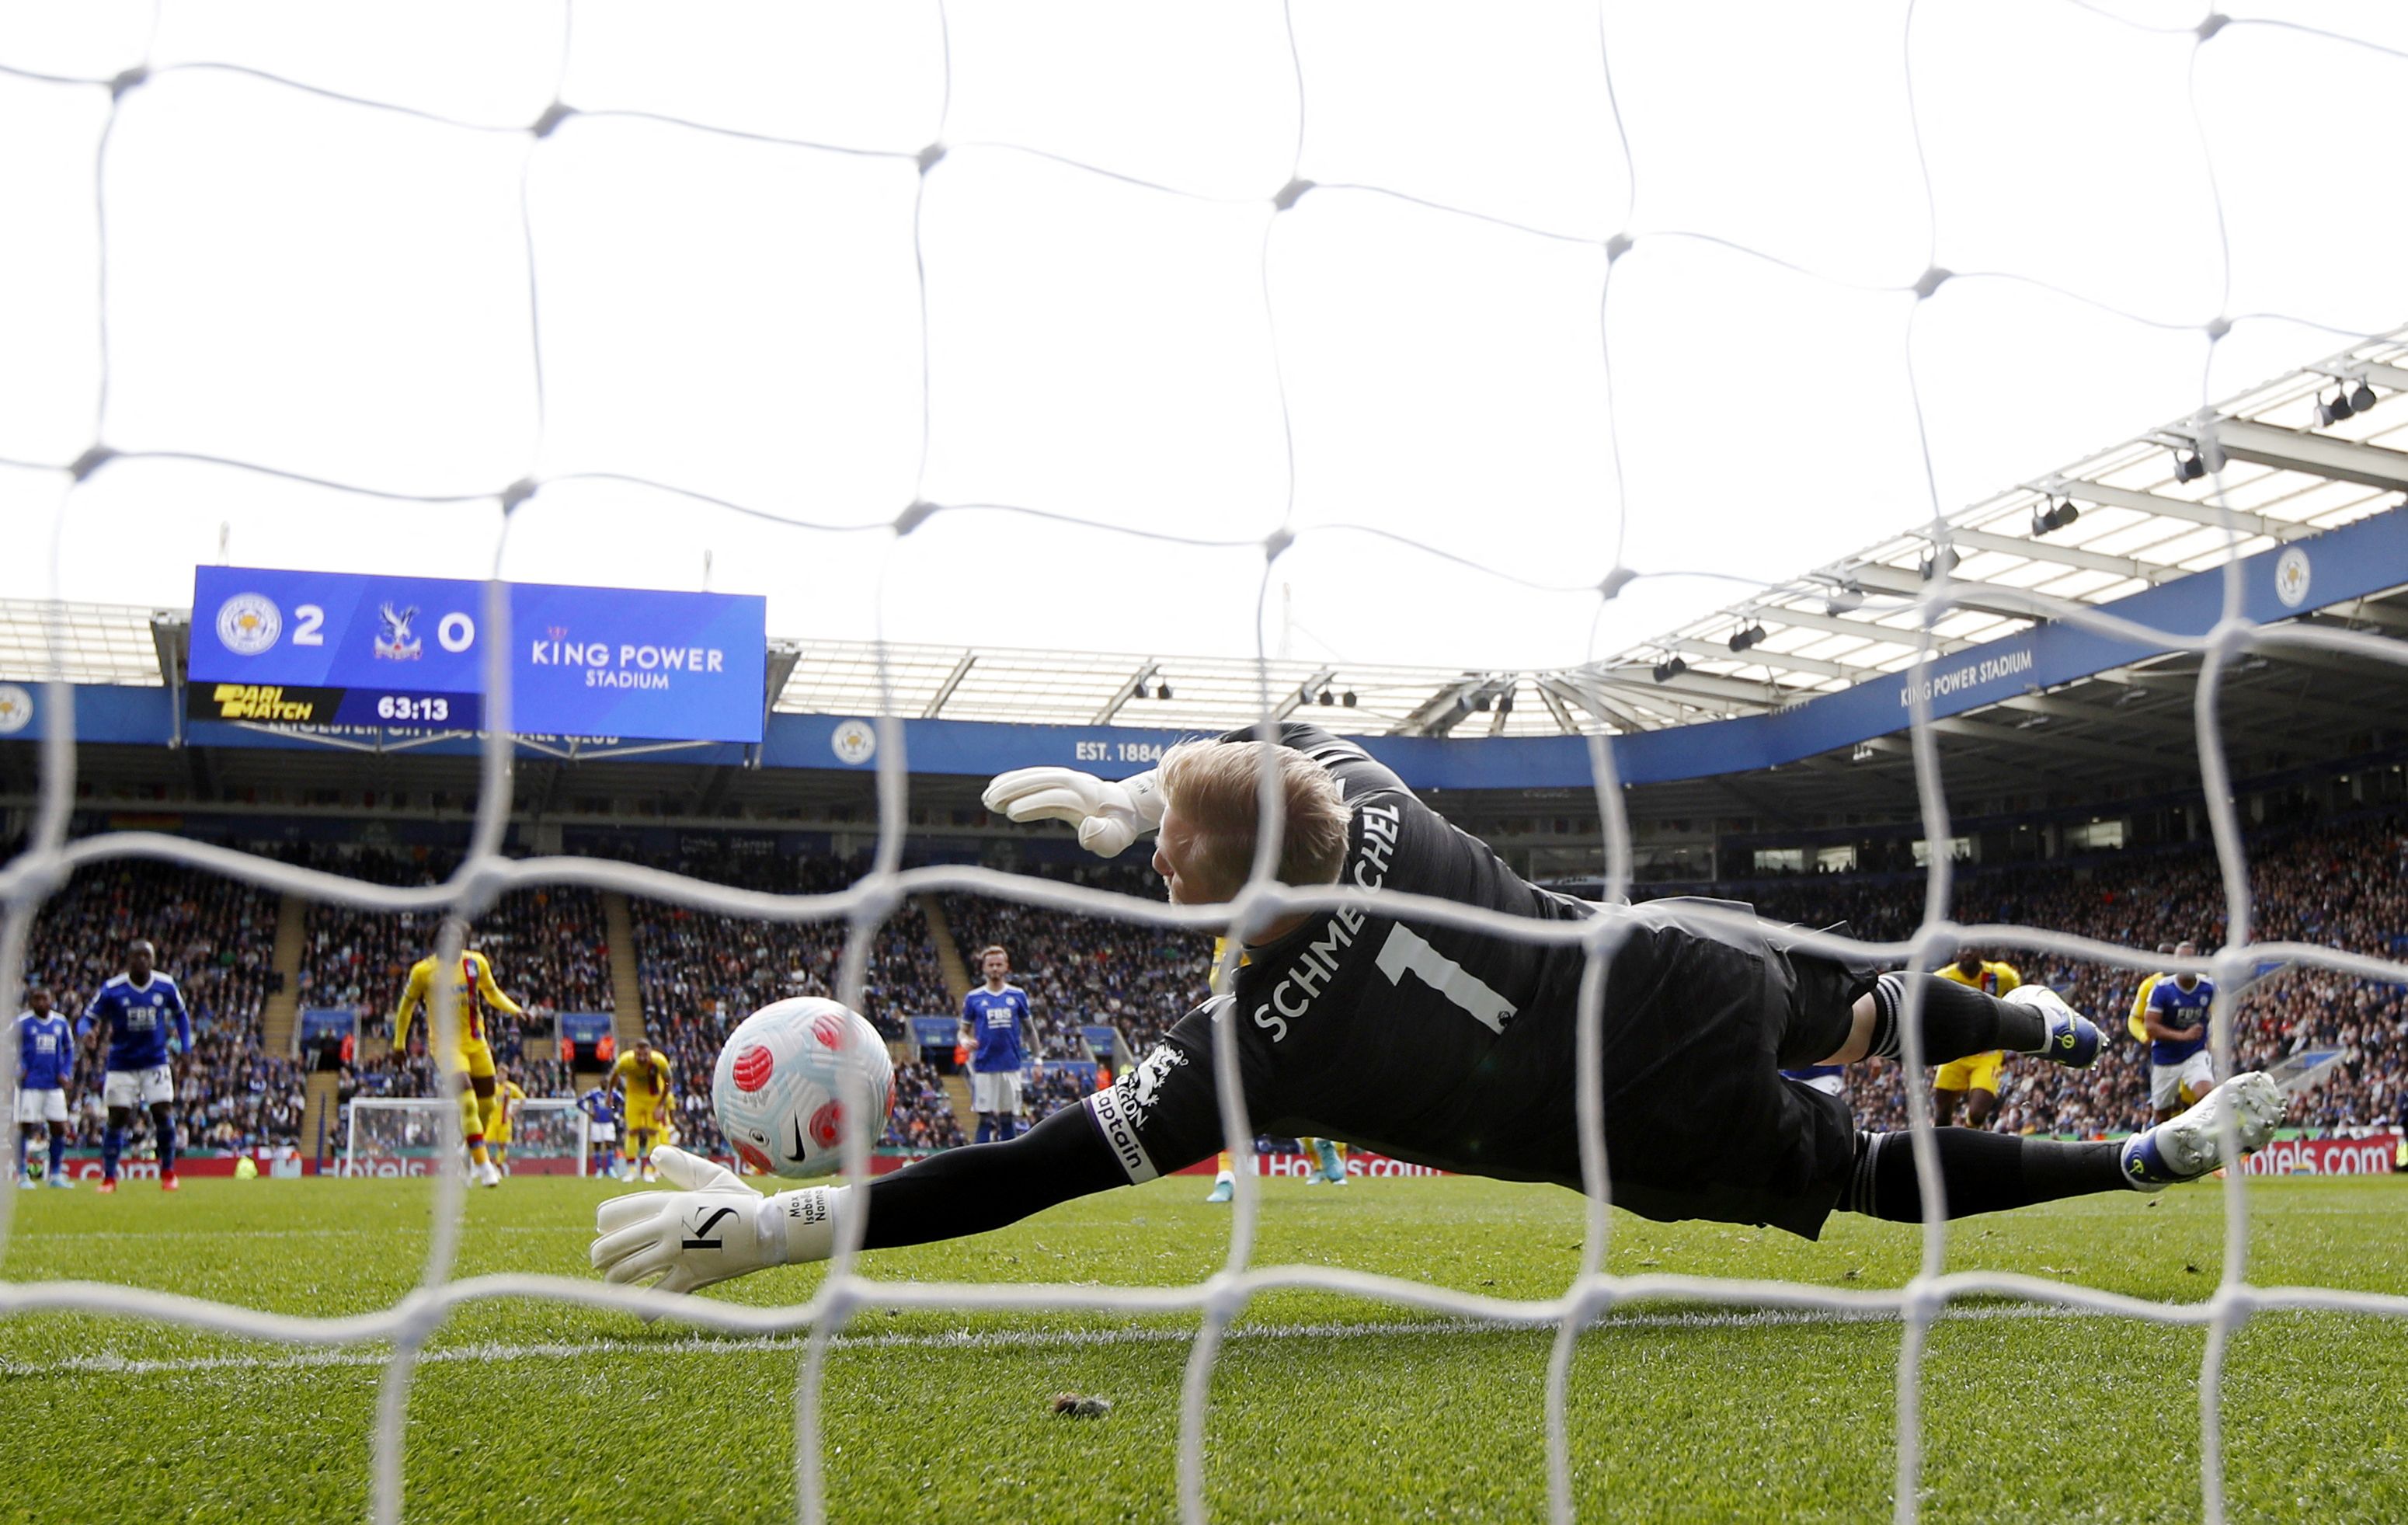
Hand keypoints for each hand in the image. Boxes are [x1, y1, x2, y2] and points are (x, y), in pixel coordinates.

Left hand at [590, 1145, 775, 1296]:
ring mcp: (678, 1254)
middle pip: (613, 1245)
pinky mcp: (691, 1277)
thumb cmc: (743, 1202)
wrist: (772, 1228)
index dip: (603, 1222)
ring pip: (627, 1273)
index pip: (617, 1212)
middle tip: (600, 1262)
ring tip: (615, 1282)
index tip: (602, 1228)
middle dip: (600, 1256)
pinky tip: (641, 1311)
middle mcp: (667, 1228)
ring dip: (614, 1280)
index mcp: (669, 1203)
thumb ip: (683, 1166)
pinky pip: (658, 1298)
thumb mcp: (713, 1179)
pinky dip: (645, 1309)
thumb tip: (656, 1153)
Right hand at [981, 766, 1163, 856]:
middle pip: (1044, 781)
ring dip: (1011, 782)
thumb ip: (1103, 837)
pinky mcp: (1060, 777)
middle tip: (990, 802)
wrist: (1125, 806)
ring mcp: (1068, 777)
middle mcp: (1078, 783)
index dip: (1035, 804)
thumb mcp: (1117, 838)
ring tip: (986, 797)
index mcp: (1089, 799)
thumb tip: (1086, 826)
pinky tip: (994, 785)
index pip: (1058, 799)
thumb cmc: (1118, 828)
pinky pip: (1036, 773)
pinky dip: (1015, 777)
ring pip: (1037, 775)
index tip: (1011, 813)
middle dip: (1016, 789)